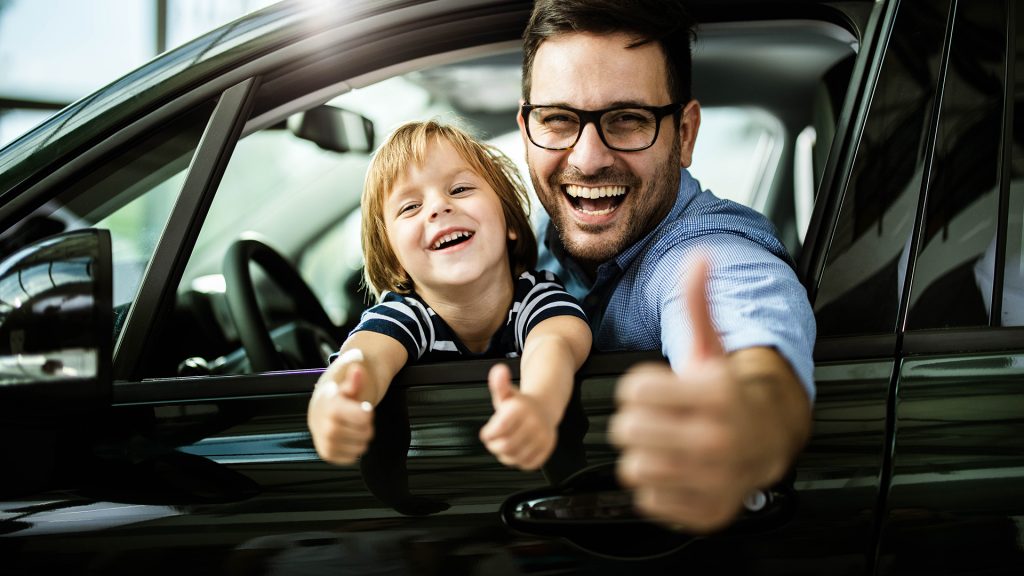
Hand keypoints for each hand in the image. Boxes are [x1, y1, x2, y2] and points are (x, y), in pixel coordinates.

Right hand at [307, 361, 374, 464]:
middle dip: (368, 426)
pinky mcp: (326, 453)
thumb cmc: (338, 393)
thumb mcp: (347, 381)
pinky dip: (355, 450)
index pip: (364, 417)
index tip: (365, 408)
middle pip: (363, 433)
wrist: (322, 405)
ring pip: (359, 449)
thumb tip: (357, 370)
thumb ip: (354, 378)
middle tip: (362, 420)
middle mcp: (323, 425)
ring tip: (356, 428)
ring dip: (363, 439)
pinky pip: (350, 458)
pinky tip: (350, 438)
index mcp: (330, 405)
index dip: (368, 413)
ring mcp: (323, 441)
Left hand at [479, 363, 557, 470]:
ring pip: (515, 457)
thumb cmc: (521, 404)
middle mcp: (534, 423)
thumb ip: (499, 384)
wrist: (545, 407)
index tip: (487, 432)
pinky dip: (518, 460)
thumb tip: (498, 371)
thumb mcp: (506, 393)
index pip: (498, 430)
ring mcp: (542, 437)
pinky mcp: (546, 450)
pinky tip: (517, 449)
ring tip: (506, 443)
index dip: (488, 434)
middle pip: (505, 446)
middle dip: (495, 446)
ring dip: (505, 454)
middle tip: (495, 440)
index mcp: (521, 410)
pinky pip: (527, 464)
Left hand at [609, 257, 801, 532]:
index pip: (632, 391)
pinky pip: (648, 501)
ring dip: (640, 455)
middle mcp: (717, 440)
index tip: (655, 389)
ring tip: (663, 443)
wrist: (770, 437)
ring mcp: (713, 480)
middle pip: (627, 430)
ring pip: (633, 469)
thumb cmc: (730, 392)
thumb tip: (697, 257)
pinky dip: (655, 487)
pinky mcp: (706, 510)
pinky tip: (674, 470)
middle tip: (655, 418)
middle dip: (634, 421)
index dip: (636, 387)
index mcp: (716, 395)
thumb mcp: (713, 346)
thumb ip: (698, 302)